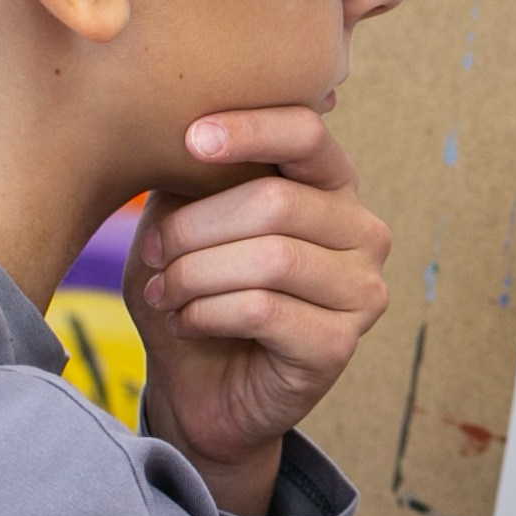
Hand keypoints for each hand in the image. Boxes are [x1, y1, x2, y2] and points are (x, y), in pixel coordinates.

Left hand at [126, 108, 391, 509]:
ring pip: (270, 259)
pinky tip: (186, 321)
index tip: (191, 139)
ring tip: (164, 291)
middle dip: (195, 228)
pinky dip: (207, 313)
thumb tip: (178, 132)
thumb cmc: (196, 291)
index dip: (251, 128)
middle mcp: (362, 232)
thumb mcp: (181, 220)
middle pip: (276, 203)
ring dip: (196, 275)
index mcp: (331, 185)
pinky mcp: (339, 345)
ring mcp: (361, 292)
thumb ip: (190, 176)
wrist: (200, 387)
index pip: (307, 133)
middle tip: (153, 254)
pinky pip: (264, 311)